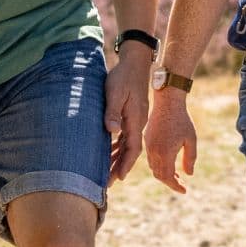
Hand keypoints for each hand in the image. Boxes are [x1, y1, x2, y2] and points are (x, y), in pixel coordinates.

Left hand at [107, 41, 151, 182]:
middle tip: (107, 183)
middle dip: (120, 167)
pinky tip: (110, 154)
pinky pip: (126, 136)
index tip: (118, 178)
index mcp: (136, 119)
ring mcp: (136, 119)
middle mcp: (138, 122)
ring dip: (118, 159)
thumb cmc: (122, 76)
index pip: (133, 148)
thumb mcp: (115, 92)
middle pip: (131, 150)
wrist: (135, 62)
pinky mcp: (132, 115)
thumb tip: (112, 131)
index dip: (126, 164)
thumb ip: (112, 112)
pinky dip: (118, 147)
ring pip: (128, 145)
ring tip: (106, 174)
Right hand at [145, 85, 198, 194]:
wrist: (167, 102)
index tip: (185, 191)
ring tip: (176, 175)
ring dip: (164, 174)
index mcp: (164, 153)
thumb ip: (190, 159)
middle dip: (170, 182)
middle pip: (159, 175)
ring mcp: (148, 145)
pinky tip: (169, 162)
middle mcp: (153, 152)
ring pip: (153, 167)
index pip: (167, 177)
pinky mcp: (147, 140)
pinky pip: (150, 158)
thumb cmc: (182, 119)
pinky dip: (159, 164)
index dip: (176, 186)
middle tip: (182, 184)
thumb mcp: (190, 140)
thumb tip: (189, 175)